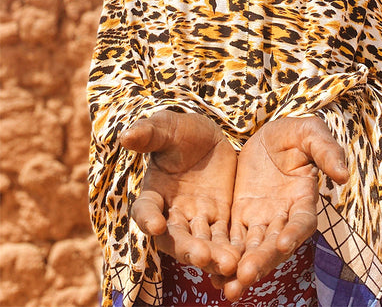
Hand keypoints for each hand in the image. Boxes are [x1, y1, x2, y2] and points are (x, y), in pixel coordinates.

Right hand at [119, 110, 238, 276]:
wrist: (209, 137)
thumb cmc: (181, 131)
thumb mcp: (168, 128)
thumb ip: (150, 133)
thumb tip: (126, 135)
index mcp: (153, 193)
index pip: (145, 209)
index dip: (148, 218)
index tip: (154, 226)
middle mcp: (171, 213)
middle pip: (175, 237)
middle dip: (187, 248)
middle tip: (202, 257)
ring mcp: (196, 218)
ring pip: (202, 243)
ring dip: (213, 255)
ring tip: (229, 264)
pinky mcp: (220, 218)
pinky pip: (225, 238)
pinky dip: (232, 250)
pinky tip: (245, 259)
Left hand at [220, 116, 348, 300]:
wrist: (265, 135)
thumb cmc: (293, 133)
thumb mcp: (310, 133)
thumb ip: (327, 151)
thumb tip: (343, 176)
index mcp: (304, 198)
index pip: (303, 221)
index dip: (295, 233)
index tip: (285, 243)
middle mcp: (284, 216)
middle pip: (275, 244)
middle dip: (262, 261)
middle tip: (245, 276)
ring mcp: (261, 220)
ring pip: (252, 249)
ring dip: (240, 269)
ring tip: (226, 287)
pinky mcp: (239, 219)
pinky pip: (231, 242)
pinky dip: (223, 259)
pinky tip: (210, 274)